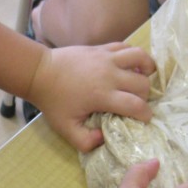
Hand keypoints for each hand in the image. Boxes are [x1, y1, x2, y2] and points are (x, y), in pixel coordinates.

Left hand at [27, 42, 155, 151]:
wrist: (40, 72)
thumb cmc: (53, 101)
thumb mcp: (65, 128)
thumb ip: (85, 141)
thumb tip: (105, 137)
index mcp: (102, 95)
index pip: (136, 105)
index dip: (145, 114)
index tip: (144, 119)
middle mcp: (108, 74)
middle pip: (142, 83)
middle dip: (145, 95)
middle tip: (138, 102)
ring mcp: (106, 58)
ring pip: (140, 57)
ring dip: (147, 68)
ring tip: (144, 77)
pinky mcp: (101, 47)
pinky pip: (125, 46)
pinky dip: (133, 55)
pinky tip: (130, 65)